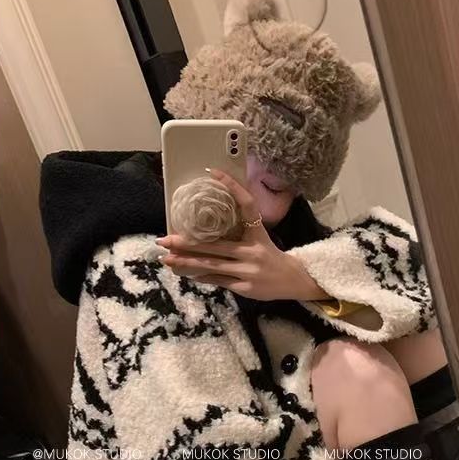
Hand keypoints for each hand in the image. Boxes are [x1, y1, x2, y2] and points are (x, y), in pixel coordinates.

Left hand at [156, 168, 329, 301]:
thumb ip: (241, 232)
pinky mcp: (244, 287)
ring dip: (187, 262)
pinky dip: (202, 276)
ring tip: (167, 259)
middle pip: (215, 245)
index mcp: (258, 233)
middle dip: (186, 243)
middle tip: (164, 239)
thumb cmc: (272, 256)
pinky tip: (187, 274)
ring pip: (211, 265)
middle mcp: (252, 251)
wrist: (294, 280)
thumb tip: (210, 227)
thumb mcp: (261, 238)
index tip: (213, 172)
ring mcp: (248, 270)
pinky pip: (218, 280)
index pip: (246, 205)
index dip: (232, 186)